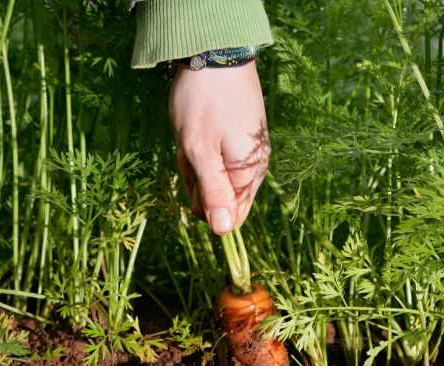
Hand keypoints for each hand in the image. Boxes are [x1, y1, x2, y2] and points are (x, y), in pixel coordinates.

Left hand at [170, 61, 269, 234]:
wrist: (216, 53)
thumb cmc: (204, 103)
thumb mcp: (199, 150)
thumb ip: (212, 193)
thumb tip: (223, 233)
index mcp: (248, 175)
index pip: (230, 218)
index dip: (203, 205)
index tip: (193, 176)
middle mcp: (254, 168)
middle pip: (218, 196)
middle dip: (196, 178)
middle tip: (189, 149)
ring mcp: (247, 151)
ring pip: (214, 174)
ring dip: (195, 161)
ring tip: (191, 133)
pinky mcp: (240, 136)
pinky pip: (216, 156)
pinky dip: (200, 146)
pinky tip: (196, 127)